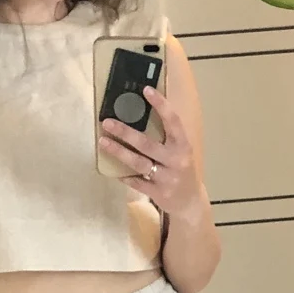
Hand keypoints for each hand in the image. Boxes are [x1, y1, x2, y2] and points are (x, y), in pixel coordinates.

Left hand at [99, 87, 205, 218]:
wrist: (190, 202)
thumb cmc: (181, 170)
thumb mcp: (180, 151)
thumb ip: (166, 136)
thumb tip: (141, 112)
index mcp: (183, 146)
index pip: (173, 121)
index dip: (161, 105)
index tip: (146, 90)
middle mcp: (176, 161)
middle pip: (147, 144)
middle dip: (125, 132)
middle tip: (107, 122)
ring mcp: (167, 178)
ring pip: (139, 163)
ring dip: (119, 152)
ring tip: (103, 142)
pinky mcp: (158, 193)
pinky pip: (137, 183)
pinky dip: (125, 176)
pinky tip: (113, 170)